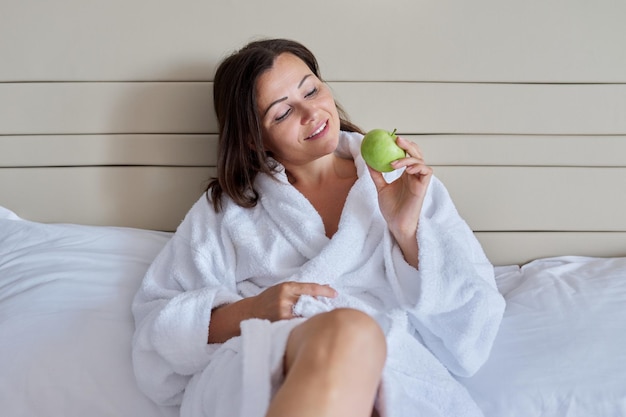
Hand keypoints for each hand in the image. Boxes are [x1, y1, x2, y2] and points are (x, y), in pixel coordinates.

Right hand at [251, 281, 337, 320]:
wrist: (250, 312)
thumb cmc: (269, 299)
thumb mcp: (283, 289)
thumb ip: (301, 290)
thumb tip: (325, 289)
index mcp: (286, 287)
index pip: (310, 288)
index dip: (324, 291)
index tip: (335, 294)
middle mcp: (285, 299)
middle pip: (310, 303)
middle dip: (321, 307)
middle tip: (330, 310)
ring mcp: (283, 312)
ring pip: (306, 315)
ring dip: (315, 317)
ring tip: (321, 319)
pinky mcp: (281, 324)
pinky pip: (299, 324)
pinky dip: (305, 324)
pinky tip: (310, 327)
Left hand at [368, 136, 431, 266]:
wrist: (397, 224)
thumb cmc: (391, 208)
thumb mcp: (381, 188)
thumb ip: (376, 174)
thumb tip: (367, 160)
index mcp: (406, 174)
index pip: (407, 155)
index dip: (402, 146)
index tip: (390, 138)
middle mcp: (414, 175)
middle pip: (416, 154)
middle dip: (409, 145)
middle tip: (396, 139)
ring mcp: (419, 180)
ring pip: (421, 161)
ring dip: (409, 158)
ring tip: (394, 162)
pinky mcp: (423, 187)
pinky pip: (425, 171)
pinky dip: (417, 167)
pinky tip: (404, 168)